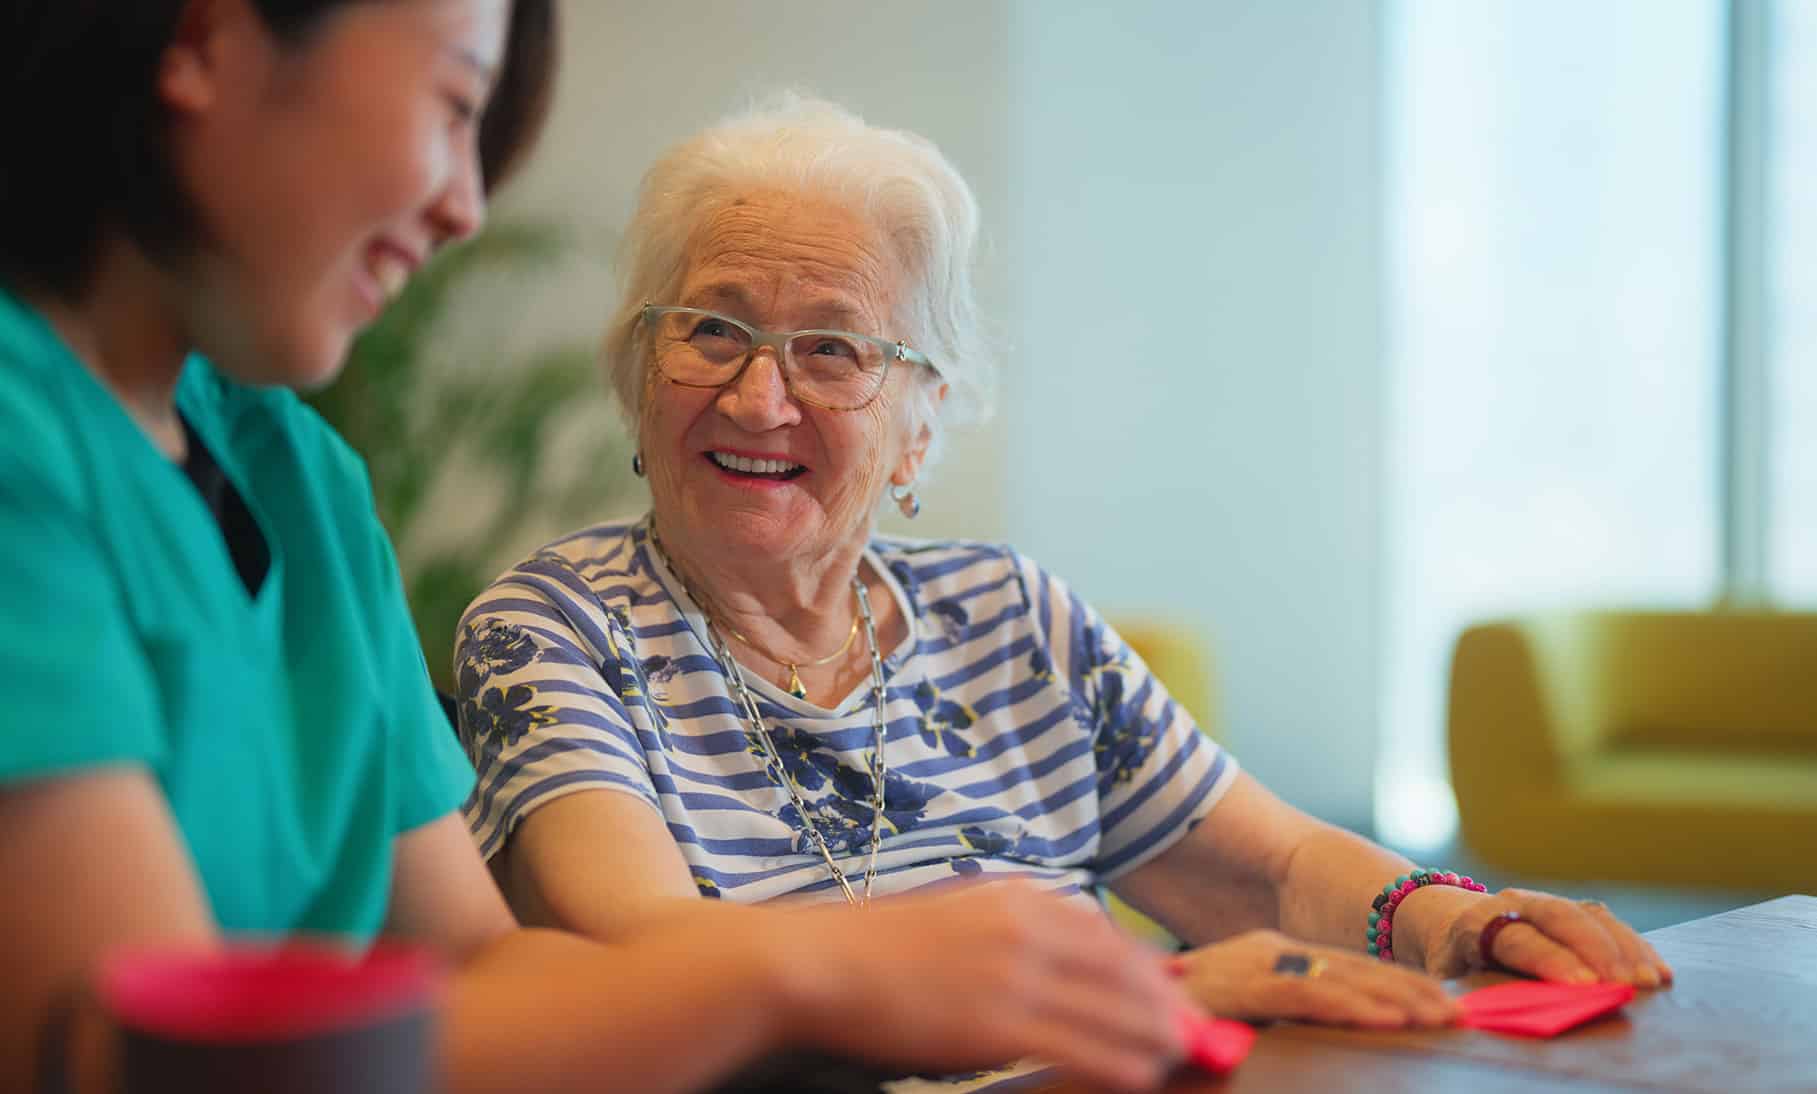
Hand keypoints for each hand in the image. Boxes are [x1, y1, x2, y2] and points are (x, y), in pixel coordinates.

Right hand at [778, 883, 1193, 1092]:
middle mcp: (1025, 928)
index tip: (1169, 986)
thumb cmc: (872, 946)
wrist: (819, 963)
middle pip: (1120, 966)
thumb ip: (1002, 928)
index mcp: (1014, 897)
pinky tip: (1141, 1076)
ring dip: (1155, 1033)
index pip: (1101, 930)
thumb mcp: (951, 915)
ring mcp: (1014, 975)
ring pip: (1111, 1007)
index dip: (1144, 964)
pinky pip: (1079, 1046)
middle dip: (1164, 999)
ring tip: (1182, 1053)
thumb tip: (1045, 954)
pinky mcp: (997, 1022)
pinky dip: (1119, 1062)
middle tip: (1197, 1026)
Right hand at [1168, 929, 1456, 1028]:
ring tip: (1441, 1017)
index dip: (1400, 984)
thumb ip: (1278, 1012)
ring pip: (1344, 979)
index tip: (1443, 1005)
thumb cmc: (1175, 1016)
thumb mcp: (1240, 1012)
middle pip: (1357, 969)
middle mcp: (1270, 950)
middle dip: (1412, 990)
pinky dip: (1353, 1007)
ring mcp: (1257, 963)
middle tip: (1462, 1013)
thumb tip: (1323, 1025)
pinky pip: (1310, 996)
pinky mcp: (1245, 985)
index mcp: (1272, 954)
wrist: (1115, 1003)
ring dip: (1398, 999)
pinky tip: (1388, 1021)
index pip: (1350, 968)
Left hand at [1395, 885, 1674, 986]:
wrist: (1450, 919)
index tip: (1583, 985)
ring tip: (1650, 981)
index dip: (1550, 960)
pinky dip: (1635, 945)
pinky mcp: (1571, 908)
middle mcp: (1512, 903)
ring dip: (1625, 948)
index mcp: (1476, 923)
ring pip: (1589, 916)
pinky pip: (1607, 920)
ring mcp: (1545, 902)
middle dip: (1597, 950)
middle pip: (1560, 918)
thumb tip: (1488, 1016)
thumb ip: (1468, 991)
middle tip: (1627, 984)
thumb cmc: (1452, 961)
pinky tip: (1658, 970)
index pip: (1518, 939)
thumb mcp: (1448, 978)